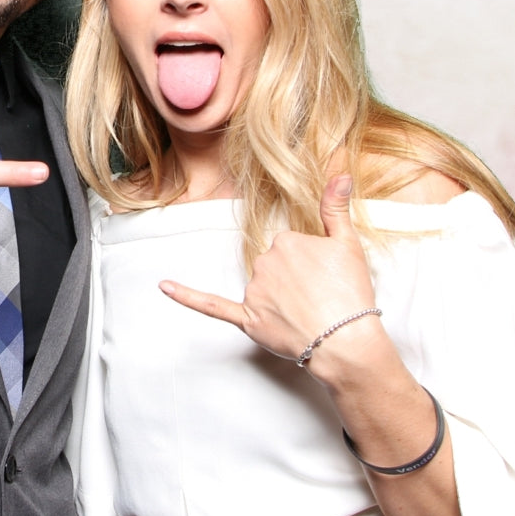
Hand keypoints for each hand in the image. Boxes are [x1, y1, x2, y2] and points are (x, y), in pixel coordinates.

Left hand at [159, 174, 376, 362]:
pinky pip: (211, 305)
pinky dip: (187, 296)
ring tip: (308, 314)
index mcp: (285, 241)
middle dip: (295, 281)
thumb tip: (340, 174)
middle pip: (274, 266)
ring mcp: (254, 292)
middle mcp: (264, 263)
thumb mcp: (348, 245)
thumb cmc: (350, 294)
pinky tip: (164, 286)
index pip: (291, 246)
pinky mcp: (248, 319)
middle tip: (320, 298)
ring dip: (280, 300)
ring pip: (262, 288)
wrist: (346, 341)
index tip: (325, 277)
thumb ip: (336, 208)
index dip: (310, 264)